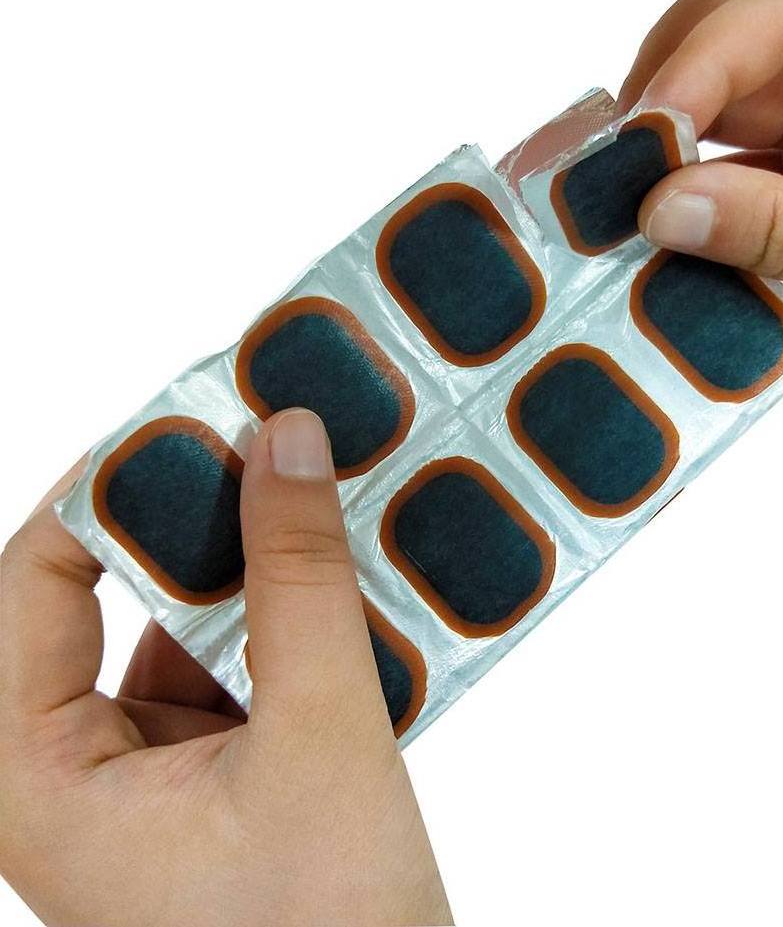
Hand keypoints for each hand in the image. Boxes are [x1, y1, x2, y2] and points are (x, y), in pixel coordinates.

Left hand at [0, 409, 451, 926]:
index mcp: (32, 777)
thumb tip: (286, 438)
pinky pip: (224, 666)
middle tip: (268, 442)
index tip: (198, 414)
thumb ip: (300, 581)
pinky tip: (341, 576)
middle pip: (102, 597)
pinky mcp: (200, 775)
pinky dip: (281, 618)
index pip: (29, 583)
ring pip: (173, 628)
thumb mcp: (320, 738)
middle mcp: (65, 770)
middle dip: (191, 519)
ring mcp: (136, 774)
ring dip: (249, 567)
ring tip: (313, 495)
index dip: (107, 487)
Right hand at [620, 0, 782, 400]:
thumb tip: (668, 208)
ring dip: (674, 153)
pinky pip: (746, 177)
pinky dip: (701, 206)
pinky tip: (664, 241)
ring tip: (617, 208)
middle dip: (674, 88)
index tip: (647, 131)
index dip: (712, 57)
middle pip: (752, 35)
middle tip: (612, 162)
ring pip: (736, 110)